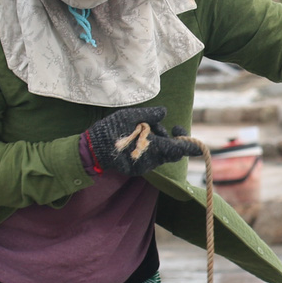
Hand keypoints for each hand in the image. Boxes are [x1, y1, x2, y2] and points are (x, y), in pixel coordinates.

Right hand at [85, 107, 203, 176]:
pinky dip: (148, 148)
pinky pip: (150, 158)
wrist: (91, 151)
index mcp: (153, 148)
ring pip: (161, 154)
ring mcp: (144, 167)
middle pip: (171, 151)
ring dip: (156, 142)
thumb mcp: (129, 116)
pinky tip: (134, 140)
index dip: (189, 144)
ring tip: (139, 130)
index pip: (180, 149)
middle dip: (167, 137)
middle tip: (153, 125)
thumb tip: (164, 112)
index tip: (186, 133)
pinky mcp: (137, 170)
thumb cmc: (110, 131)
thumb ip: (150, 114)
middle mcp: (152, 161)